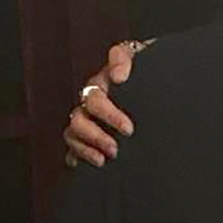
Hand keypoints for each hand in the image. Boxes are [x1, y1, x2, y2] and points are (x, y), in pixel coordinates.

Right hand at [63, 38, 148, 166]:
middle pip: (80, 120)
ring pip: (73, 134)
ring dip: (85, 149)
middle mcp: (89, 105)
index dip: (109, 115)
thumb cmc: (140, 71)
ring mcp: (87, 121)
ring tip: (103, 161)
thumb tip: (117, 76)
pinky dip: (75, 157)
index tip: (128, 129)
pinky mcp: (89, 137)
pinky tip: (78, 165)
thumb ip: (123, 58)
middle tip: (115, 150)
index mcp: (99, 86)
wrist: (149, 85)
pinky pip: (73, 148)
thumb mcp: (135, 57)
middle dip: (95, 137)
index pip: (96, 100)